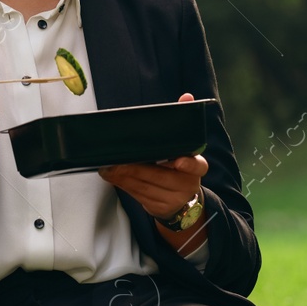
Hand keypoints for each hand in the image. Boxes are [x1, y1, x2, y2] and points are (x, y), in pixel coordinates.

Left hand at [98, 92, 206, 220]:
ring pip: (145, 188)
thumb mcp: (185, 148)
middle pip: (161, 177)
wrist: (182, 202)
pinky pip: (137, 196)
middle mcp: (186, 185)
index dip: (188, 164)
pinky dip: (122, 185)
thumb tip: (187, 97)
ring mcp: (172, 199)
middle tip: (119, 161)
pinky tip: (111, 176)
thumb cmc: (179, 168)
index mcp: (196, 168)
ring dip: (124, 177)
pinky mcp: (157, 208)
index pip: (197, 166)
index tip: (179, 162)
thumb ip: (182, 124)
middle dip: (137, 169)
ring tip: (109, 167)